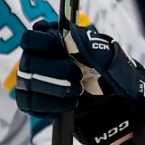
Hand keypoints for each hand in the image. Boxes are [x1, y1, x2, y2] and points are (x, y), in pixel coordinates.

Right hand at [15, 20, 144, 144]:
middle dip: (54, 70)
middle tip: (77, 76)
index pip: (32, 37)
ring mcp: (35, 80)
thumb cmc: (112, 73)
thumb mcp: (111, 58)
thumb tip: (73, 38)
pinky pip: (29, 105)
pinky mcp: (36, 102)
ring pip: (28, 84)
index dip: (43, 42)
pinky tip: (69, 105)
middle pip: (28, 62)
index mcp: (54, 40)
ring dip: (55, 90)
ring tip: (77, 92)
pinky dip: (50, 106)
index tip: (63, 49)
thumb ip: (93, 46)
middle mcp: (40, 59)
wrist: (116, 102)